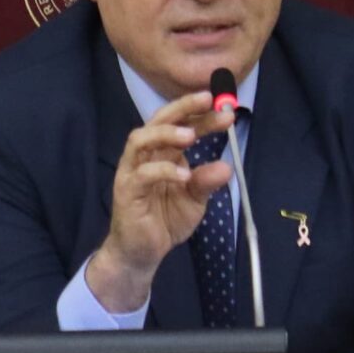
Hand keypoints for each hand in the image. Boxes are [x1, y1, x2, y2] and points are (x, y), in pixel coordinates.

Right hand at [86, 93, 236, 313]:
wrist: (143, 251)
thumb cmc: (166, 219)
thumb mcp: (195, 199)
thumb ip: (207, 182)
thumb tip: (226, 166)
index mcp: (164, 153)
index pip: (182, 125)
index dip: (202, 115)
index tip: (226, 108)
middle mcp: (146, 156)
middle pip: (158, 121)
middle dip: (182, 108)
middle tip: (207, 100)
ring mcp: (133, 171)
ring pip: (141, 140)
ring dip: (166, 133)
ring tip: (191, 135)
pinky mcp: (127, 191)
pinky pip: (142, 174)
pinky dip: (163, 171)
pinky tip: (184, 175)